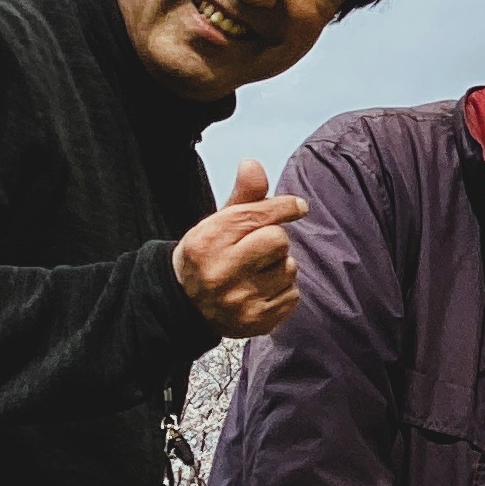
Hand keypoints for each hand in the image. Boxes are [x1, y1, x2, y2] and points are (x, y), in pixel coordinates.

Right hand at [174, 159, 307, 337]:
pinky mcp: (257, 322)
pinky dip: (283, 290)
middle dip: (274, 240)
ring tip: (256, 271)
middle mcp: (220, 273)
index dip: (283, 207)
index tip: (296, 207)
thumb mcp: (218, 222)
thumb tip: (253, 164)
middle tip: (258, 248)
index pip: (258, 216)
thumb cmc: (211, 254)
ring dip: (280, 266)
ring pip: (289, 268)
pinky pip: (293, 295)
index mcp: (207, 242)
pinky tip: (261, 290)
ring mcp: (239, 301)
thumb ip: (242, 196)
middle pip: (279, 240)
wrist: (188, 304)